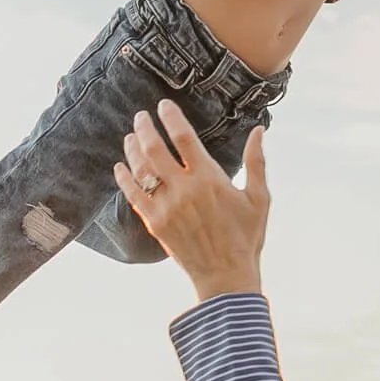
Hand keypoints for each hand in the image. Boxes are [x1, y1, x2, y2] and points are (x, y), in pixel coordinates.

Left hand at [115, 101, 270, 301]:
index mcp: (209, 179)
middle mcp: (184, 190)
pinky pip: (133, 196)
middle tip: (141, 116)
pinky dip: (124, 178)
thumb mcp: (259, 198)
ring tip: (130, 137)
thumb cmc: (246, 236)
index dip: (171, 117)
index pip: (183, 137)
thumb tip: (259, 131)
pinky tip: (120, 167)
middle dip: (144, 128)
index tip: (163, 105)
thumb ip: (256, 162)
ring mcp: (166, 207)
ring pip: (140, 170)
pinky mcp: (155, 224)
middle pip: (154, 148)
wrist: (225, 276)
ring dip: (132, 149)